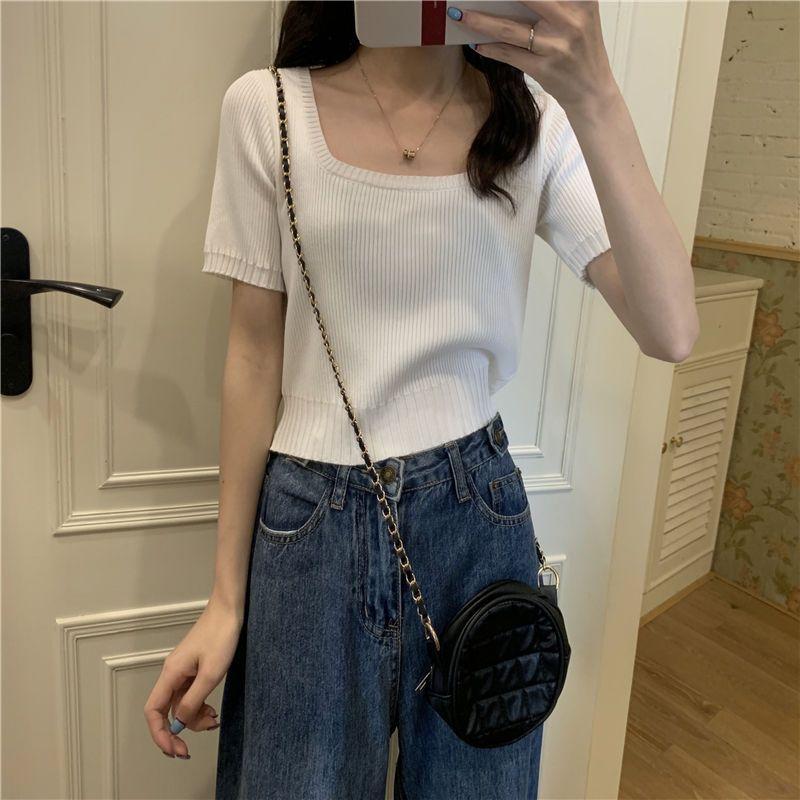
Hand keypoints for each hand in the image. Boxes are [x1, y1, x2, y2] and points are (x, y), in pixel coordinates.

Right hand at [143, 597, 242, 758]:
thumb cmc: (221, 635)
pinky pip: (190, 694)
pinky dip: (199, 706)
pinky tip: (212, 711)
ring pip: (180, 704)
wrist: (230, 609)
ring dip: (194, 718)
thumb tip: (179, 723)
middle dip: (179, 731)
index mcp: (171, 674)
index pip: (153, 712)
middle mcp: (173, 673)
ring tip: (213, 721)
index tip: (175, 749)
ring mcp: (183, 670)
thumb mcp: (210, 673)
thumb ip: (193, 701)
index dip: (160, 734)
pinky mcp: (195, 667)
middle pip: (167, 712)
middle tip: (191, 749)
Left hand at [449, 1, 617, 114]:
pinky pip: (509, 55)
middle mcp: (570, 20)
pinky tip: (476, 43)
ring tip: (461, 15)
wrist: (592, 91)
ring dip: (481, 21)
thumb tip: (510, 0)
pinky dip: (490, 48)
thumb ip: (556, 2)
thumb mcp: (580, 15)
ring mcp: (555, 46)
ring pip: (509, 29)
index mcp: (582, 0)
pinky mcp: (543, 69)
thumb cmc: (581, 48)